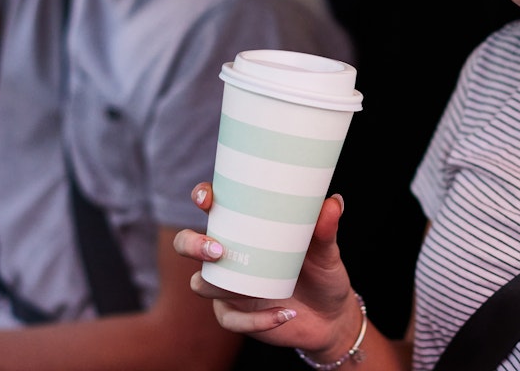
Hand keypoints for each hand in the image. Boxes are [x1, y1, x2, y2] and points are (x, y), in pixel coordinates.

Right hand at [173, 183, 364, 359]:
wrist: (331, 317)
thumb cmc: (323, 274)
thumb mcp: (327, 251)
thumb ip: (326, 229)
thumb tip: (333, 202)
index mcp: (243, 229)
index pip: (212, 207)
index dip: (202, 198)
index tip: (207, 198)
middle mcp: (227, 256)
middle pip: (186, 244)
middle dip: (192, 244)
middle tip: (218, 249)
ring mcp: (228, 287)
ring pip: (201, 284)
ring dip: (218, 285)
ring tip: (253, 287)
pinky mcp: (237, 315)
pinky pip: (232, 319)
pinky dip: (257, 319)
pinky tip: (284, 313)